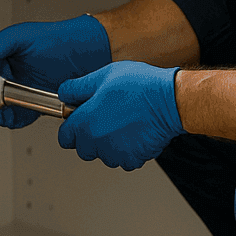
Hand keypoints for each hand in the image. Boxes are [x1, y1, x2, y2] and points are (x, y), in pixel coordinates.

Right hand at [0, 16, 110, 127]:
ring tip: (4, 108)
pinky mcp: (35, 105)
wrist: (89, 54)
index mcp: (2, 57)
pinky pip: (18, 118)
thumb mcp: (22, 36)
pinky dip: (13, 120)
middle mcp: (10, 75)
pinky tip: (15, 115)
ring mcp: (21, 91)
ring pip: (0, 109)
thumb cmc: (58, 40)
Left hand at [56, 61, 183, 169]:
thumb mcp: (103, 75)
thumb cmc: (140, 87)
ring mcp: (115, 154)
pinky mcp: (133, 160)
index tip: (79, 120)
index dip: (71, 127)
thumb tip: (65, 93)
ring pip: (105, 154)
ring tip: (125, 122)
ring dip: (110, 144)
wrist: (171, 101)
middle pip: (84, 149)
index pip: (64, 137)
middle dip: (91, 137)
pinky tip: (136, 132)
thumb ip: (77, 87)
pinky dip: (128, 150)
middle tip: (107, 117)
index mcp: (85, 123)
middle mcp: (97, 142)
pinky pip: (124, 159)